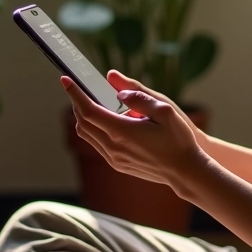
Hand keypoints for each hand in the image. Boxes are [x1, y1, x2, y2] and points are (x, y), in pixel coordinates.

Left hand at [61, 75, 204, 186]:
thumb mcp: (165, 110)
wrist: (185, 171)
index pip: (88, 110)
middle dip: (77, 102)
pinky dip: (93, 128)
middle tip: (77, 87)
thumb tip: (119, 92)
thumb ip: (139, 98)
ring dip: (83, 116)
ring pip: (87, 135)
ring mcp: (114, 158)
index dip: (75, 93)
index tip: (66, 80)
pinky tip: (105, 119)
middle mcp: (113, 147)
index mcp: (122, 132)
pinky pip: (97, 144)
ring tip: (89, 101)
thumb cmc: (178, 139)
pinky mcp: (118, 164)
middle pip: (83, 122)